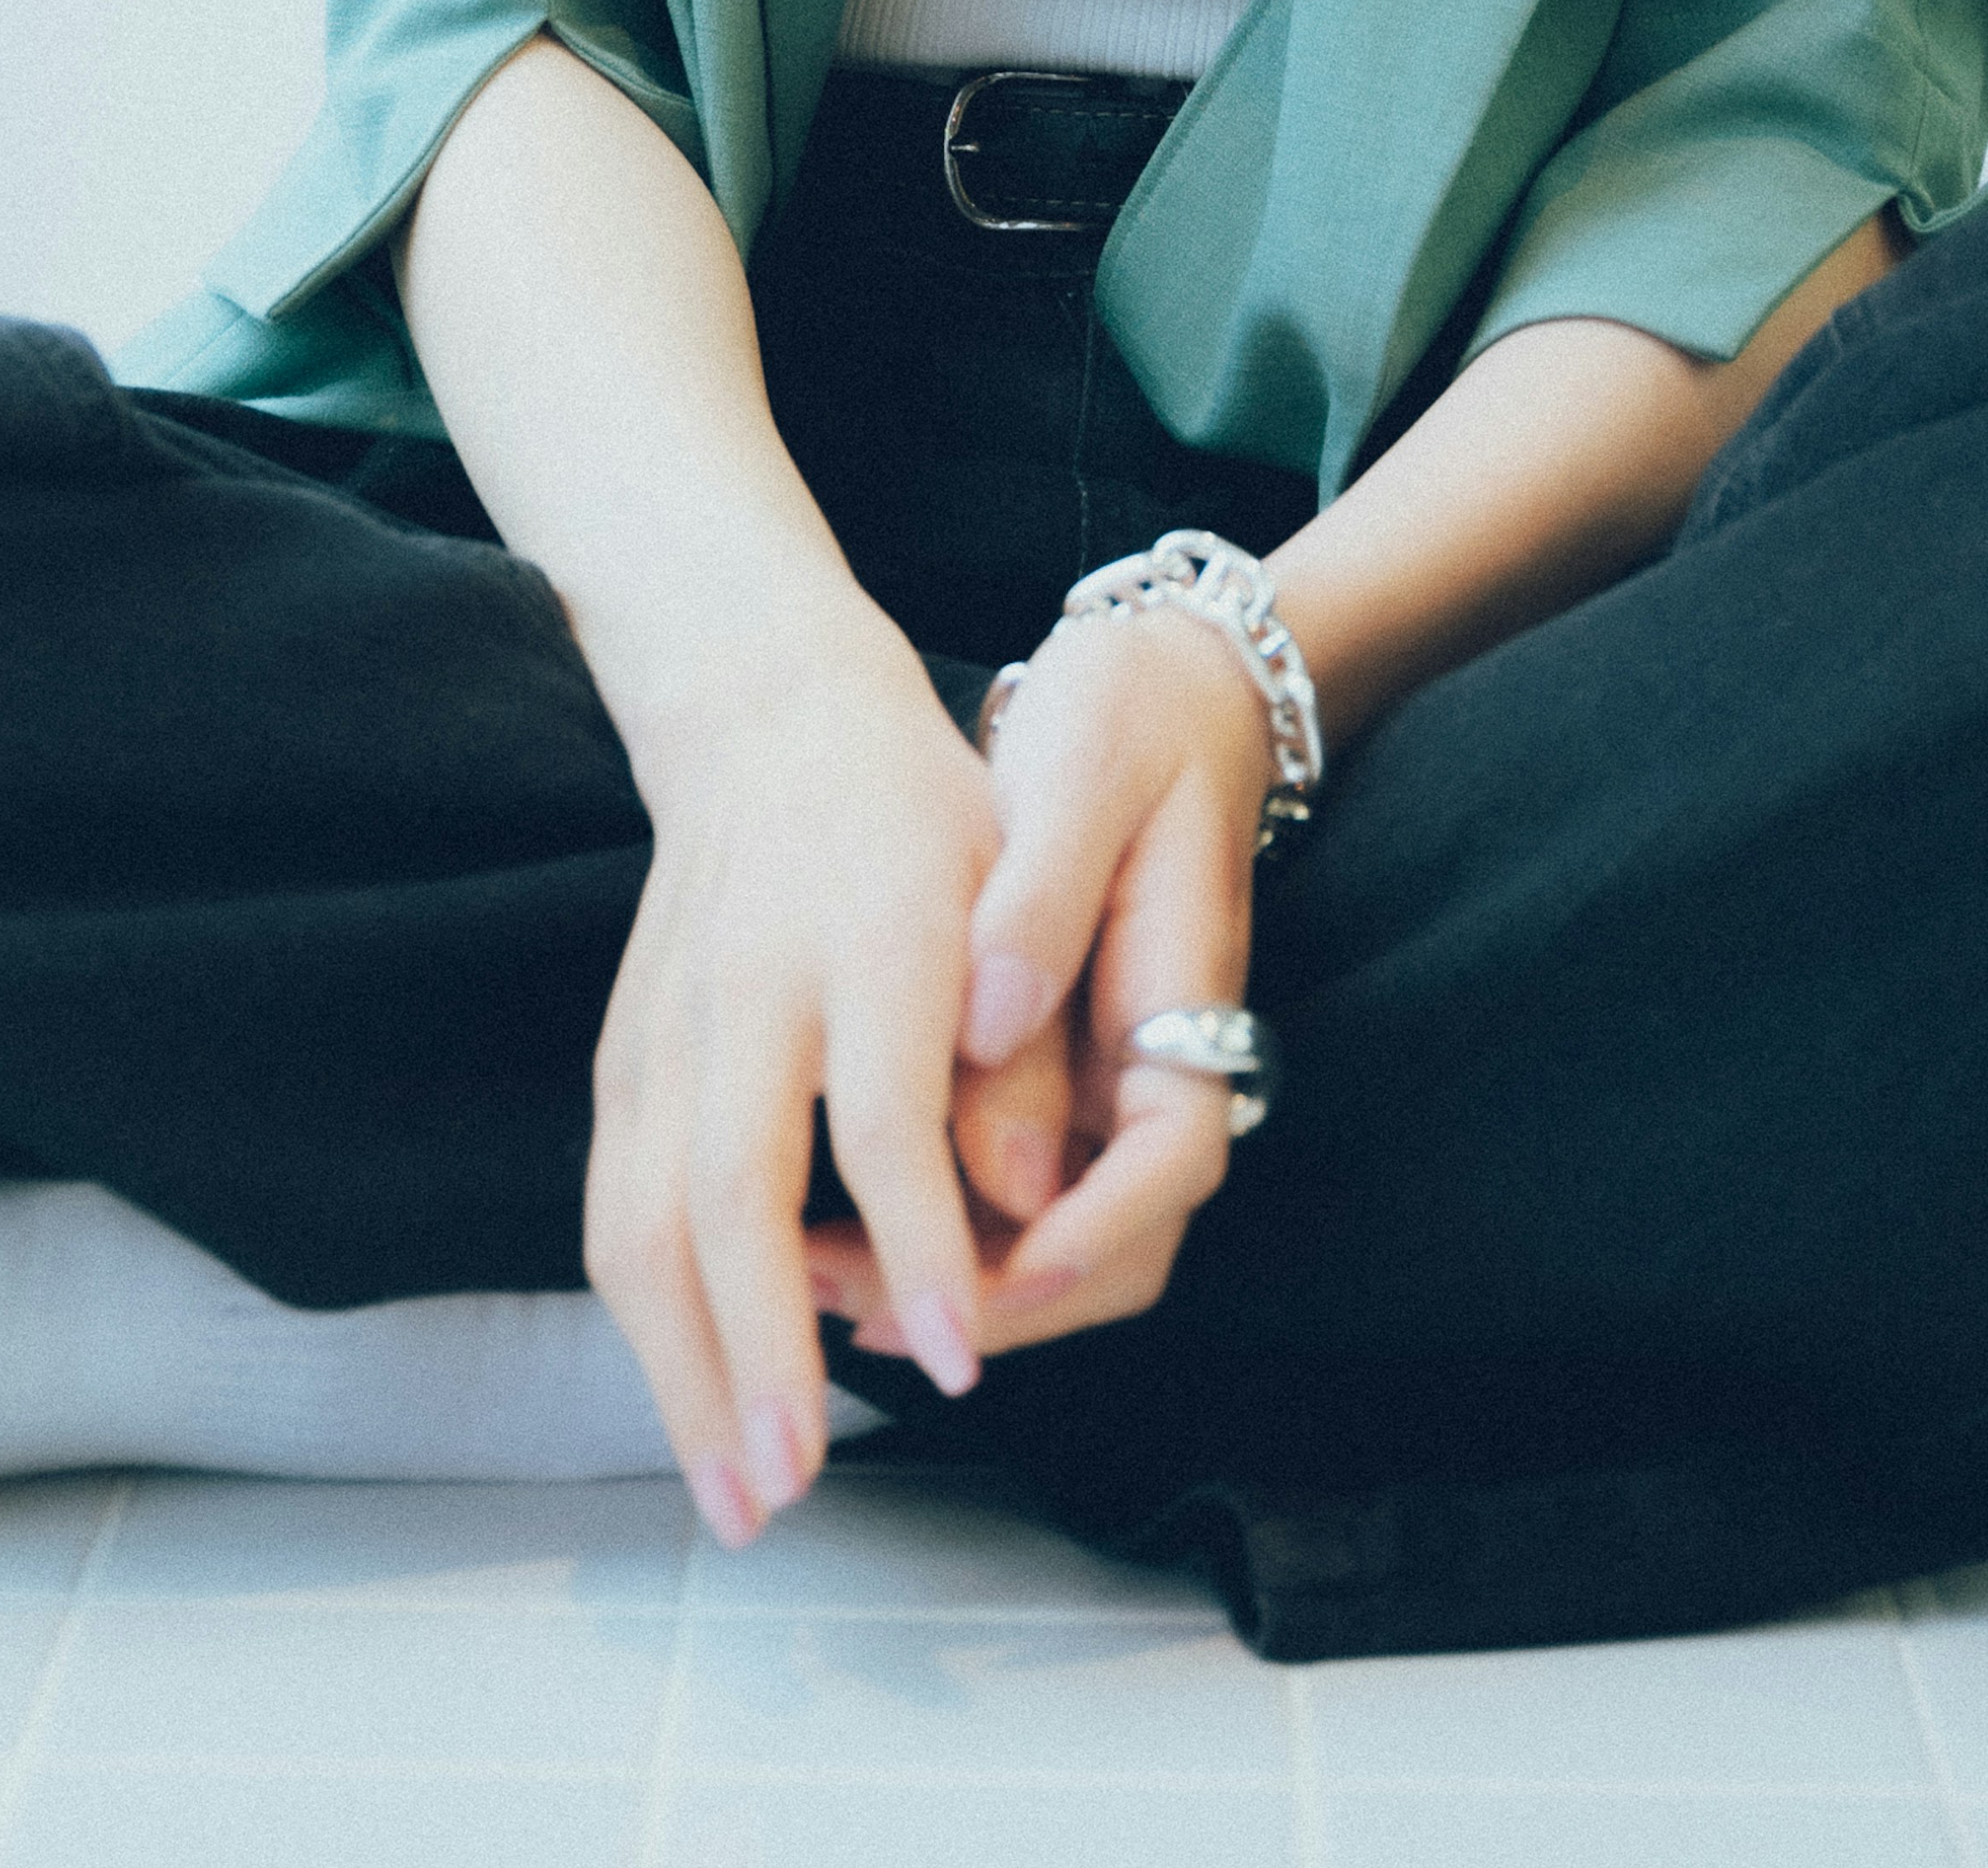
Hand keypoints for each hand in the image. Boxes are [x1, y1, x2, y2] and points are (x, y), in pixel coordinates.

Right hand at [588, 600, 1001, 1543]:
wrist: (770, 717)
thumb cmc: (923, 818)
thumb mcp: (1019, 890)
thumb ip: (1032, 1053)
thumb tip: (1030, 1216)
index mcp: (871, 934)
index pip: (882, 1113)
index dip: (916, 1241)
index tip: (955, 1358)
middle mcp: (750, 984)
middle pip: (728, 1190)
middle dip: (756, 1354)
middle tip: (794, 1489)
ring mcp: (665, 1024)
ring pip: (643, 1218)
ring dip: (681, 1372)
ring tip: (734, 1496)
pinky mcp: (619, 1057)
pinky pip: (615, 1208)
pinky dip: (647, 1320)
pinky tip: (694, 1401)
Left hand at [808, 599, 1270, 1366]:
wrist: (1161, 684)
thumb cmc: (1127, 715)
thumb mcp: (1084, 773)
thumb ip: (1040, 900)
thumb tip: (987, 1023)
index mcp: (1184, 996)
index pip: (1168, 1162)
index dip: (1083, 1238)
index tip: (975, 1281)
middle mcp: (1157, 1066)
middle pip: (1109, 1247)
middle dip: (985, 1300)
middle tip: (837, 1301)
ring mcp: (1110, 1080)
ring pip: (1050, 1238)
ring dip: (942, 1280)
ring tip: (802, 1277)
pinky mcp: (1059, 1074)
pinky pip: (1006, 1193)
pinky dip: (926, 1230)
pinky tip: (822, 1221)